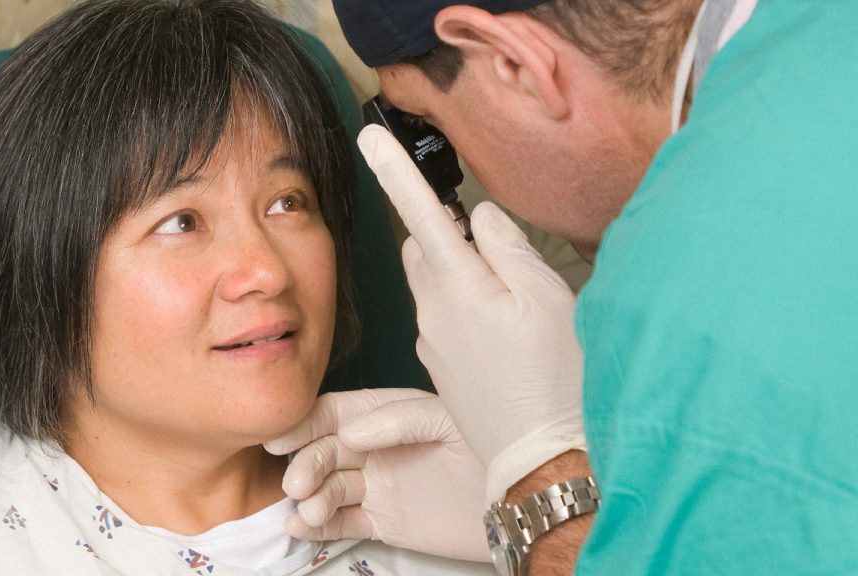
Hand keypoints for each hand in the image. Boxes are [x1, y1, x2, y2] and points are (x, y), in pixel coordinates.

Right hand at [265, 389, 489, 561]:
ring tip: (310, 510)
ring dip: (312, 498)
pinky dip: (319, 526)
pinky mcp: (385, 521)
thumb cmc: (490, 448)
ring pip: (329, 488)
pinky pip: (343, 521)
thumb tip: (348, 433)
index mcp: (388, 414)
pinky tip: (302, 526)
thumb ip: (397, 420)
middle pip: (325, 451)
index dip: (305, 424)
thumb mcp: (446, 420)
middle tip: (299, 483)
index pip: (335, 413)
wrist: (521, 500)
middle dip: (307, 464)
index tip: (281, 439)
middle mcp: (377, 448)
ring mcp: (378, 485)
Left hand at [358, 124, 585, 499]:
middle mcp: (431, 313)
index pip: (418, 214)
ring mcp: (432, 344)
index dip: (395, 172)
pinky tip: (505, 339)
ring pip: (434, 285)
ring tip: (512, 305)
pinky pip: (443, 321)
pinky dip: (465, 312)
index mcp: (457, 286)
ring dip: (459, 276)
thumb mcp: (547, 300)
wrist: (542, 459)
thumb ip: (509, 249)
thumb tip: (480, 218)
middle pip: (422, 249)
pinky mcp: (441, 368)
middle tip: (492, 250)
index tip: (369, 137)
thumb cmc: (554, 379)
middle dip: (443, 234)